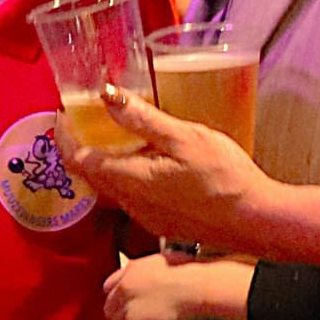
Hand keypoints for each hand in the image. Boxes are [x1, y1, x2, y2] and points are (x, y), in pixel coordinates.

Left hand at [59, 88, 277, 256]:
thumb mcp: (185, 138)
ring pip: (110, 188)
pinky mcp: (161, 223)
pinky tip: (146, 163)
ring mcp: (145, 217)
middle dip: (81, 146)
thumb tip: (107, 96)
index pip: (78, 159)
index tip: (64, 114)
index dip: (65, 136)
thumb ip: (143, 119)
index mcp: (130, 180)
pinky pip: (130, 198)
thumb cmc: (225, 179)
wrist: (255, 221)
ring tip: (116, 137)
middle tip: (86, 119)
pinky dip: (125, 177)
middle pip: (90, 175)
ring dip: (104, 163)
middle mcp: (130, 203)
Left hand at [104, 252, 253, 319]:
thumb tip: (157, 273)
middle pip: (109, 308)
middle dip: (120, 317)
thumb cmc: (193, 274)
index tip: (121, 306)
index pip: (109, 286)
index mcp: (132, 269)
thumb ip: (152, 268)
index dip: (116, 298)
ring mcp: (127, 305)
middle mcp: (125, 286)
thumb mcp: (168, 260)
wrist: (199, 287)